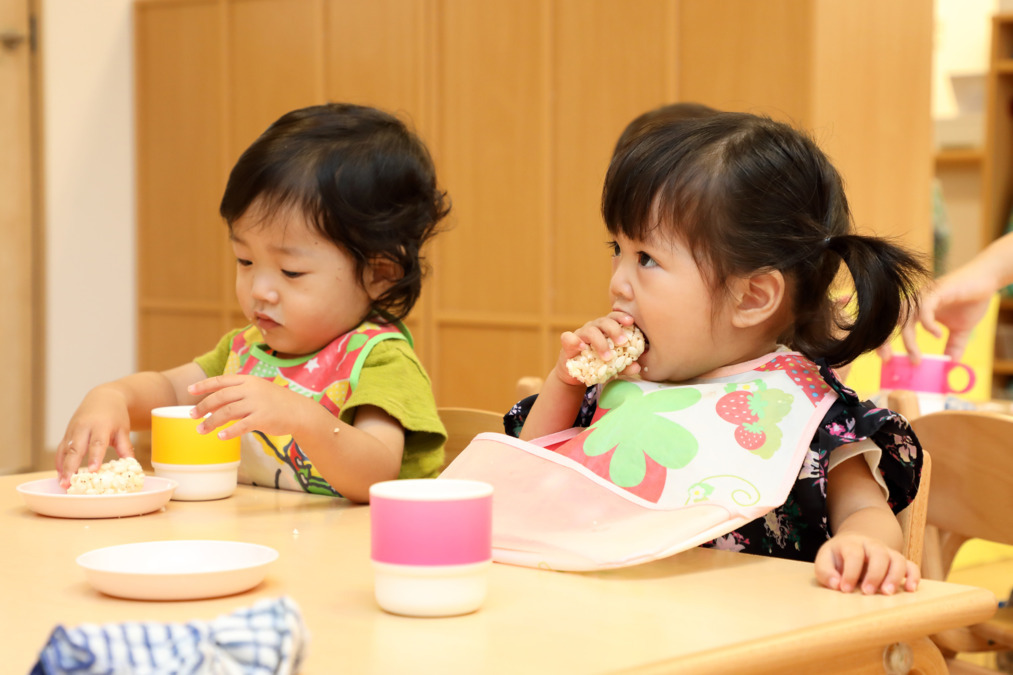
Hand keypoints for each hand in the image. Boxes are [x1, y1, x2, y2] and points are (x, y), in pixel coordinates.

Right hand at [56, 388, 134, 488]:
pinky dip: (59, 462)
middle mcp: (83, 427)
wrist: (103, 398)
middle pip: (76, 449)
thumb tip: (131, 465)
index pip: (97, 443)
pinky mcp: (67, 434)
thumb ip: (126, 447)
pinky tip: (60, 475)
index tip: (92, 471)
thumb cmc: (115, 415)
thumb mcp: (123, 429)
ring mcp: (72, 430)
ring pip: (65, 450)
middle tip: (68, 483)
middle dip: (71, 467)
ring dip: (62, 468)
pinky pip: (60, 449)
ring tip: (62, 484)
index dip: (94, 457)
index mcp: (100, 425)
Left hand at [188, 374, 314, 439]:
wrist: (300, 411)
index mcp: (249, 380)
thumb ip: (237, 398)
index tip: (190, 390)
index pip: (221, 380)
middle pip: (221, 396)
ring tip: (201, 430)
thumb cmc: (276, 403)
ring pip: (227, 412)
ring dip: (211, 422)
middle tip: (191, 415)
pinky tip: (220, 437)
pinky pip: (241, 425)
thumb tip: (214, 407)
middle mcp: (251, 389)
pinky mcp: (263, 418)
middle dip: (203, 406)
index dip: (204, 385)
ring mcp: (257, 403)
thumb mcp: (257, 393)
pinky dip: (229, 431)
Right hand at [553, 311, 640, 384]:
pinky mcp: (567, 344)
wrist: (575, 375)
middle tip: (622, 342)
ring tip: (607, 356)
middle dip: (614, 330)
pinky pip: (568, 338)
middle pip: (604, 322)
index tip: (631, 322)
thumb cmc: (597, 365)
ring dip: (600, 342)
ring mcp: (579, 335)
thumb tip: (637, 366)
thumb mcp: (613, 367)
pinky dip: (575, 341)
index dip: (621, 317)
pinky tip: (582, 347)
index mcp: (605, 329)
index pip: (613, 317)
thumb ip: (625, 367)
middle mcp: (593, 328)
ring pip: (590, 331)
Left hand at [814, 533, 919, 594]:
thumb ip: (825, 572)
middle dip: (874, 574)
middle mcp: (872, 545)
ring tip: (887, 593)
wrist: (853, 545)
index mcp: (851, 543)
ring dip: (894, 576)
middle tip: (867, 592)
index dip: (850, 573)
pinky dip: (913, 576)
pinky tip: (910, 589)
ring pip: (897, 559)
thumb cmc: (838, 558)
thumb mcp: (824, 561)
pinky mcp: (899, 562)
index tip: (845, 589)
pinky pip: (911, 566)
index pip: (854, 555)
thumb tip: (836, 584)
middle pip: (879, 554)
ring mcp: (887, 552)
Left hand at [879, 270, 996, 364]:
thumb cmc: (971, 301)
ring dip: (908, 340)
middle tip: (888, 359)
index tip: (886, 358)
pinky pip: (924, 309)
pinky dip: (927, 324)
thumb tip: (951, 365)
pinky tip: (937, 335)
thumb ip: (953, 346)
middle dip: (885, 340)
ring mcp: (925, 296)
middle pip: (891, 321)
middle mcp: (916, 303)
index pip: (893, 325)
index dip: (885, 340)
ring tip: (916, 358)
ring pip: (906, 318)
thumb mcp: (961, 329)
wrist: (987, 280)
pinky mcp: (936, 291)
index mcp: (917, 310)